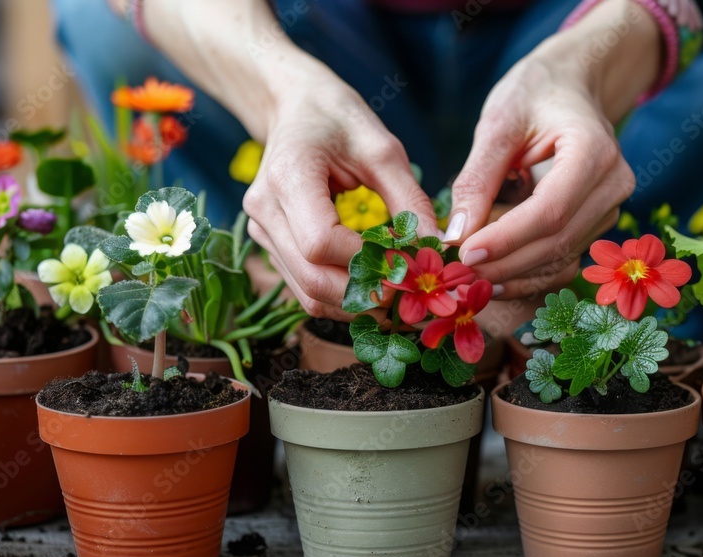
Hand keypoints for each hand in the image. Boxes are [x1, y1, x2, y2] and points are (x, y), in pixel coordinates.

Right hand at [243, 58, 436, 319]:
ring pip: (306, 292)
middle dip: (366, 295)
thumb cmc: (338, 118)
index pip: (321, 242)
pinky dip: (340, 295)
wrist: (292, 107)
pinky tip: (373, 287)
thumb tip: (440, 248)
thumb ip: (410, 200)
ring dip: (354, 303)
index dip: (367, 262)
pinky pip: (304, 286)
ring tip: (397, 297)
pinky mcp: (270, 244)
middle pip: (312, 278)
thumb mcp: (382, 150)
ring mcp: (262, 231)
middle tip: (411, 295)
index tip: (409, 264)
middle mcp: (265, 210)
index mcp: (288, 177)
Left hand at [445, 0, 659, 299]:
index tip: (464, 253)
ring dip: (514, 273)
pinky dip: (528, 274)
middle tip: (458, 271)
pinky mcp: (596, 224)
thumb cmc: (533, 95)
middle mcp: (613, 184)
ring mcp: (609, 208)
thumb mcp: (498, 122)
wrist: (570, 86)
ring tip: (470, 275)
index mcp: (594, 150)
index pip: (550, 210)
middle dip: (505, 262)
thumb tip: (456, 235)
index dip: (507, 239)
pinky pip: (564, 261)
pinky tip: (494, 278)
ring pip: (560, 257)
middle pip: (557, 241)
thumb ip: (477, 178)